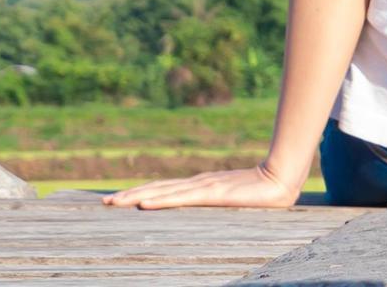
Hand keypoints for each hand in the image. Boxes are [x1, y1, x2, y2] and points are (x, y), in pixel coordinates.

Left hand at [105, 164, 307, 209]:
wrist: (282, 178)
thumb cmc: (262, 192)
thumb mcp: (234, 200)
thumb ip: (220, 202)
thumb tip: (211, 207)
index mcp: (199, 185)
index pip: (163, 189)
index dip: (139, 193)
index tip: (118, 199)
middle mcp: (196, 183)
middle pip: (156, 189)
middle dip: (128, 195)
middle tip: (104, 202)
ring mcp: (203, 187)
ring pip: (162, 192)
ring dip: (135, 197)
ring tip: (114, 202)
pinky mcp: (213, 194)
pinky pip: (181, 199)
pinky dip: (160, 200)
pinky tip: (144, 204)